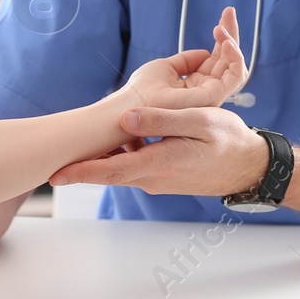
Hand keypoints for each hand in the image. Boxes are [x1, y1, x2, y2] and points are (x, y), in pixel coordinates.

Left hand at [50, 106, 268, 196]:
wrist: (248, 165)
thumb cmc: (227, 140)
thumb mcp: (197, 121)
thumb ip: (161, 120)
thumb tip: (124, 121)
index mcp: (158, 164)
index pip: (111, 171)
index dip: (81, 173)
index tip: (55, 176)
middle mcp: (153, 176)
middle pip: (109, 172)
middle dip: (80, 167)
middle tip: (51, 162)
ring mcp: (157, 178)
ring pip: (121, 167)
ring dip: (100, 159)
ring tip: (77, 146)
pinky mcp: (163, 174)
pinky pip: (135, 164)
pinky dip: (121, 155)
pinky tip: (119, 137)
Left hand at [121, 6, 245, 110]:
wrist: (132, 105)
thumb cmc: (142, 90)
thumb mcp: (166, 67)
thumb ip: (186, 61)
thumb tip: (205, 52)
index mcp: (196, 84)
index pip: (216, 58)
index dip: (221, 37)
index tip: (223, 15)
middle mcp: (206, 90)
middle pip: (227, 58)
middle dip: (231, 33)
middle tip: (229, 10)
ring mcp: (211, 95)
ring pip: (235, 65)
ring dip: (233, 42)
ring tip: (220, 27)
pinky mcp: (214, 98)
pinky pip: (236, 76)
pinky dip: (236, 57)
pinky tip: (226, 41)